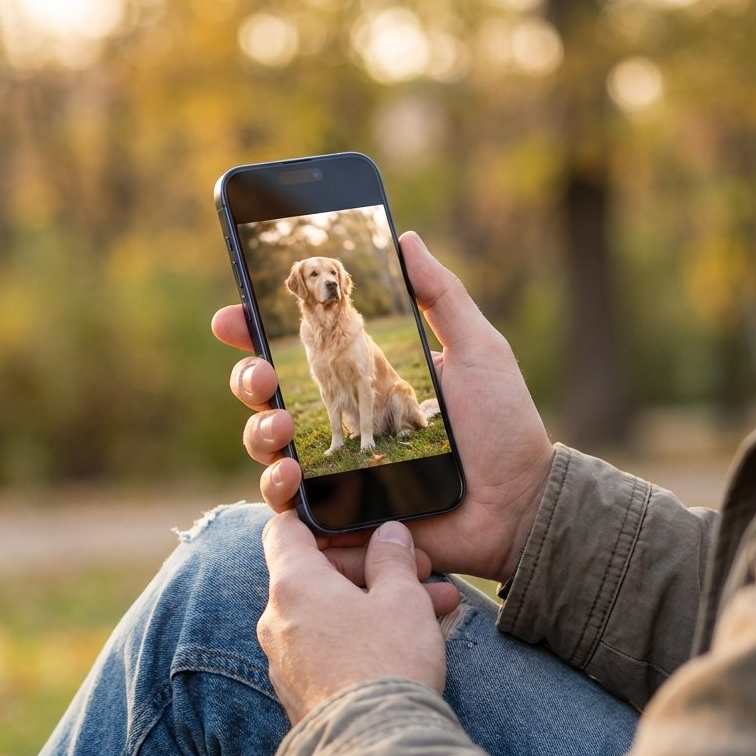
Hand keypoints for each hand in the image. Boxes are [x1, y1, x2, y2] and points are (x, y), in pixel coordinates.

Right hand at [212, 231, 553, 582]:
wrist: (521, 505)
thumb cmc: (504, 427)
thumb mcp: (477, 352)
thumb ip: (442, 296)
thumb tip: (406, 237)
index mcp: (363, 378)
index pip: (297, 350)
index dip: (256, 331)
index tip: (234, 316)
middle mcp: (341, 420)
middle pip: (265, 396)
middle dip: (247, 378)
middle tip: (261, 374)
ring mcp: (335, 471)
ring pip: (266, 447)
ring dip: (259, 430)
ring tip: (279, 424)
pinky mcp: (339, 517)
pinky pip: (286, 507)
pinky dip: (277, 488)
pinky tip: (292, 474)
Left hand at [259, 513, 453, 723]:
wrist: (377, 750)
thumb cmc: (387, 662)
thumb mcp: (402, 597)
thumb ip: (392, 558)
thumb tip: (388, 534)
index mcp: (293, 584)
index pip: (284, 530)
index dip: (316, 518)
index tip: (353, 522)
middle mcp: (277, 620)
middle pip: (314, 573)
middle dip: (368, 567)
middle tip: (418, 569)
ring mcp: (284, 660)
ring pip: (328, 613)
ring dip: (373, 603)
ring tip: (432, 606)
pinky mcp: (298, 692)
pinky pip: (327, 648)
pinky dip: (359, 636)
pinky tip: (406, 642)